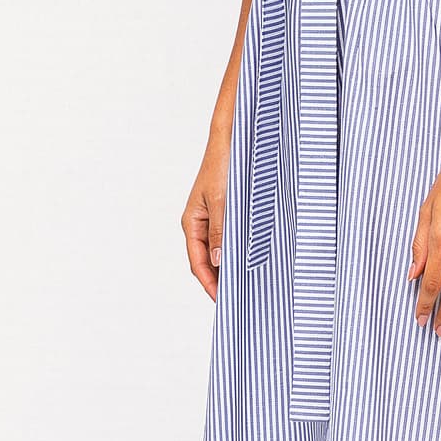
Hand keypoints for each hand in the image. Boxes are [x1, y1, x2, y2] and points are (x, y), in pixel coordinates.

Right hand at [181, 123, 230, 300]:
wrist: (231, 140)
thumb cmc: (222, 165)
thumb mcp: (221, 200)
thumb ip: (219, 231)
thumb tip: (217, 261)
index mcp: (192, 222)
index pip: (197, 263)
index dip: (209, 284)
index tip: (222, 300)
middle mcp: (199, 224)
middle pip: (206, 262)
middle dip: (218, 281)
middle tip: (237, 300)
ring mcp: (212, 219)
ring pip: (217, 252)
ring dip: (227, 268)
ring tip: (243, 286)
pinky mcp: (225, 213)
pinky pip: (227, 239)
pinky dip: (234, 252)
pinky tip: (248, 261)